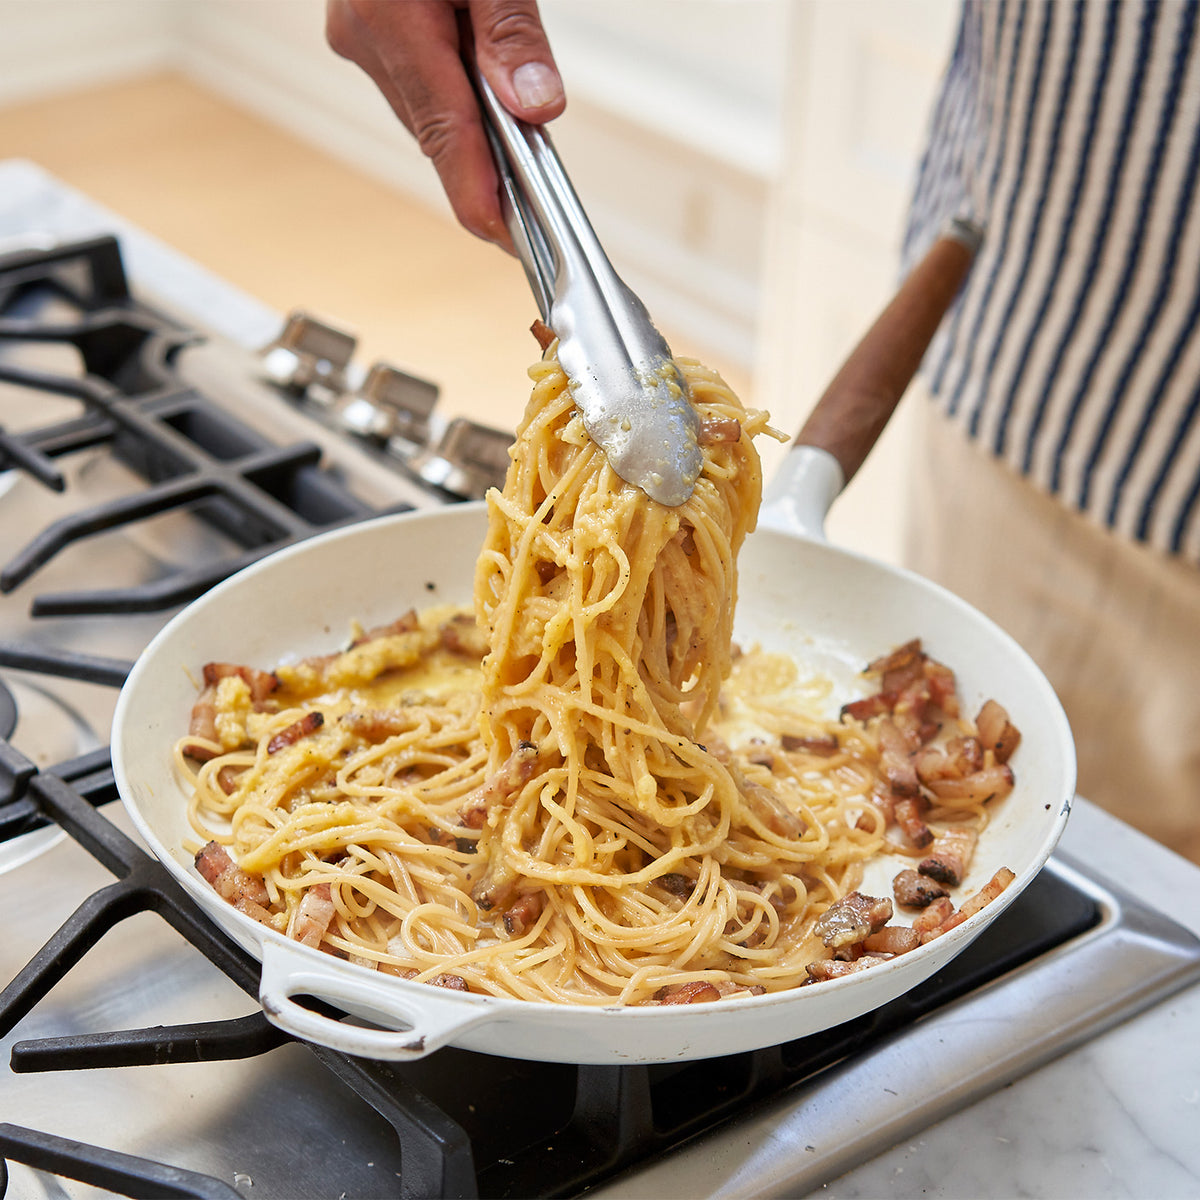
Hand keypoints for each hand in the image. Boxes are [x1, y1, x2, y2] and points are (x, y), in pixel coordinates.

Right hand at [327, 0, 564, 245]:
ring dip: (475, 123)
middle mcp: (364, 34)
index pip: (443, 131)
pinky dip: (455, 94)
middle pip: (437, 131)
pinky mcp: (367, 28)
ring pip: (428, 111)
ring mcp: (359, 34)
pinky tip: (487, 87)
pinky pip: (416, 82)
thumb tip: (535, 106)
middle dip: (490, 160)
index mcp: (389, 15)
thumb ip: (510, 31)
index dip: (477, 195)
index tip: (508, 237)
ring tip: (522, 119)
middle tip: (542, 182)